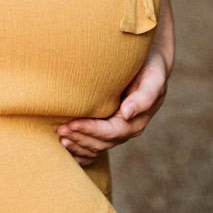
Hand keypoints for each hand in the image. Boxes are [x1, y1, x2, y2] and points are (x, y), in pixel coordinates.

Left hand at [56, 46, 170, 164]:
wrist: (149, 61)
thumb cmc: (150, 67)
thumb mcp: (153, 80)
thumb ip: (144, 97)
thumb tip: (127, 113)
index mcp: (135, 122)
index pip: (110, 133)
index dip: (90, 130)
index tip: (71, 123)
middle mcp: (126, 130)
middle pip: (101, 143)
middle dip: (80, 138)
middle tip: (60, 130)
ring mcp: (117, 131)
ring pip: (96, 147)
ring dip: (78, 145)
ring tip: (60, 138)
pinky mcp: (109, 128)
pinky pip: (94, 147)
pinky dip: (81, 151)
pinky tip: (67, 148)